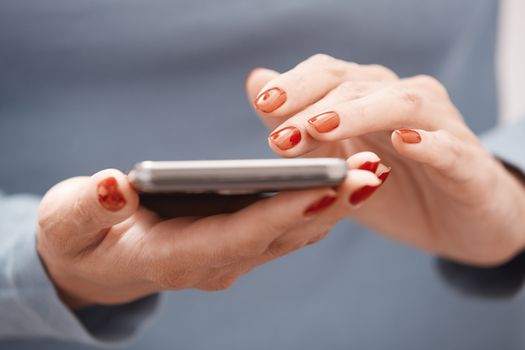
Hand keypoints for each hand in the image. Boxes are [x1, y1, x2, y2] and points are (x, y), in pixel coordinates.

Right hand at [37, 164, 383, 307]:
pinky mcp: (239, 241)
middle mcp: (215, 262)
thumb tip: (115, 185)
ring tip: (371, 169)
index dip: (283, 212)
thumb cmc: (81, 238)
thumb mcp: (69, 222)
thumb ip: (89, 209)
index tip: (327, 185)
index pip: (240, 236)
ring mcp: (231, 255)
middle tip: (373, 172)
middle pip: (281, 235)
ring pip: (293, 232)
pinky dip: (318, 201)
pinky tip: (344, 177)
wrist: (98, 262)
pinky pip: (287, 225)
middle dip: (329, 204)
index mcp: (175, 258)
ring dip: (334, 202)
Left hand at [246, 54, 524, 265]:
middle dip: (313, 107)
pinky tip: (403, 142)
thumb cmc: (394, 188)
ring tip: (322, 127)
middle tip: (281, 136)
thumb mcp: (338, 161)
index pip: (327, 75)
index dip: (295, 86)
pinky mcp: (467, 163)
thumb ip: (299, 124)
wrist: (458, 220)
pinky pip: (448, 147)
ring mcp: (439, 127)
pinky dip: (426, 143)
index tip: (263, 105)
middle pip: (356, 85)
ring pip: (401, 104)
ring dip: (358, 113)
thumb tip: (256, 81)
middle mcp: (402, 100)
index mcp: (368, 97)